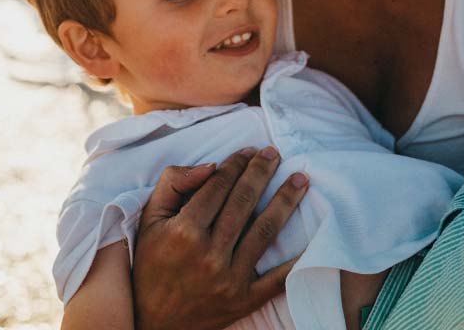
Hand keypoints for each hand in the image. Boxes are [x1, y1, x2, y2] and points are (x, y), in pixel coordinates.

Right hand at [131, 147, 309, 329]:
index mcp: (183, 231)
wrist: (153, 322)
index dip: (235, 164)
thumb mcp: (149, 220)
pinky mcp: (243, 300)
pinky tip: (314, 238)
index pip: (218, 187)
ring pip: (265, 231)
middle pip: (244, 203)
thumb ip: (173, 184)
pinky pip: (277, 278)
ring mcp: (228, 279)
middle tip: (276, 154)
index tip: (249, 151)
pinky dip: (297, 260)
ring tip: (300, 180)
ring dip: (286, 201)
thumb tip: (210, 166)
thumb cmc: (151, 265)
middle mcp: (208, 254)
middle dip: (262, 173)